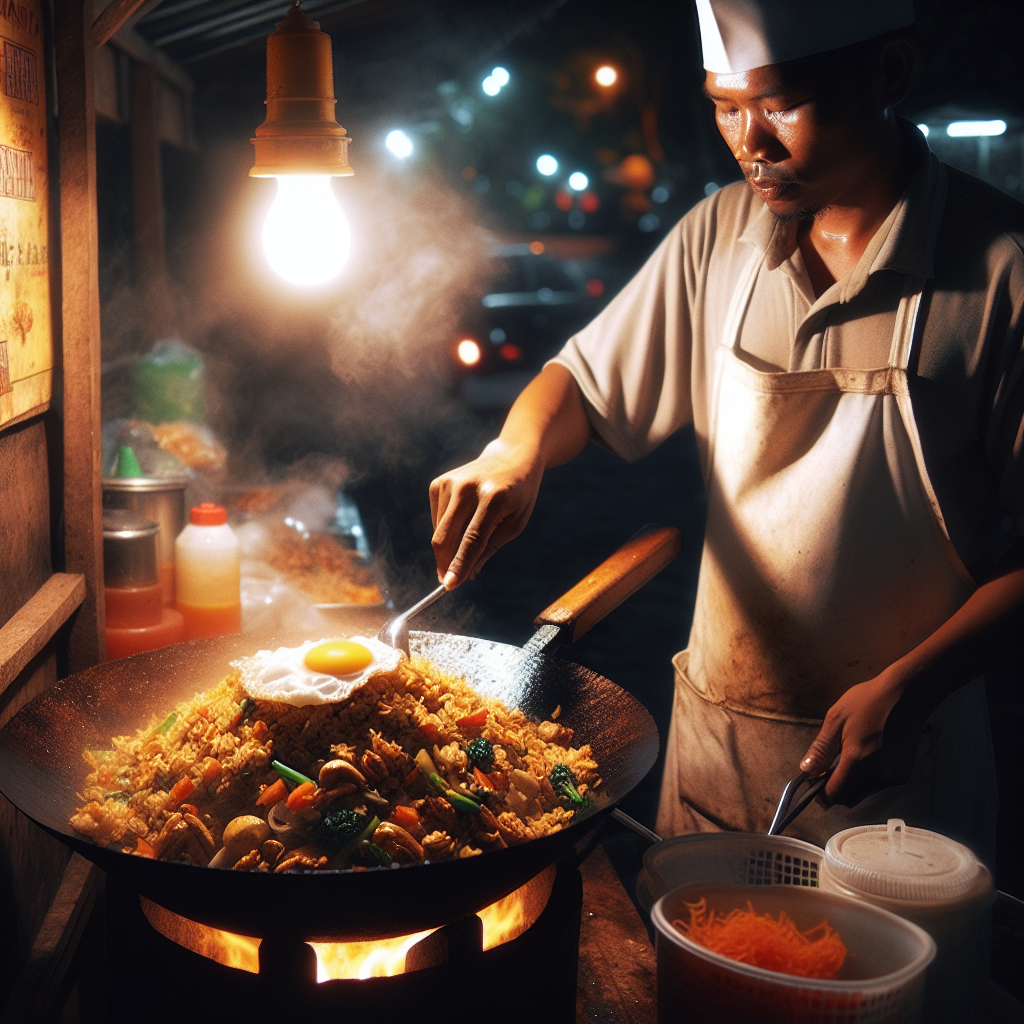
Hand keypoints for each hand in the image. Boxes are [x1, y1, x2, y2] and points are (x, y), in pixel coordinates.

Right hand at [429, 438, 543, 588]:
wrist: (512, 458)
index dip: (459, 564)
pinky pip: (436, 519)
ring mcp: (450, 482)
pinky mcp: (439, 482)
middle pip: (446, 536)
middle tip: (449, 582)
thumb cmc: (518, 496)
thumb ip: (490, 548)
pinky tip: (464, 519)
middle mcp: (468, 487)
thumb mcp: (515, 524)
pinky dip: (446, 529)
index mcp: (494, 498)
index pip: (472, 539)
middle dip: (445, 563)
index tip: (449, 585)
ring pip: (439, 531)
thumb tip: (465, 575)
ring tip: (470, 537)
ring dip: (449, 547)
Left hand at [798, 668, 924, 806]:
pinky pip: (878, 785)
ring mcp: (893, 775)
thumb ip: (821, 749)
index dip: (820, 792)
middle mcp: (878, 774)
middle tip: (831, 766)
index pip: (835, 795)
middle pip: (849, 799)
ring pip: (864, 792)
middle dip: (836, 788)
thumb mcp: (836, 719)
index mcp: (858, 760)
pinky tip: (869, 754)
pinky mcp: (903, 773)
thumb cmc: (868, 701)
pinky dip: (868, 777)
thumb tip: (806, 770)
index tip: (814, 781)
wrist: (907, 694)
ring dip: (853, 782)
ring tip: (851, 754)